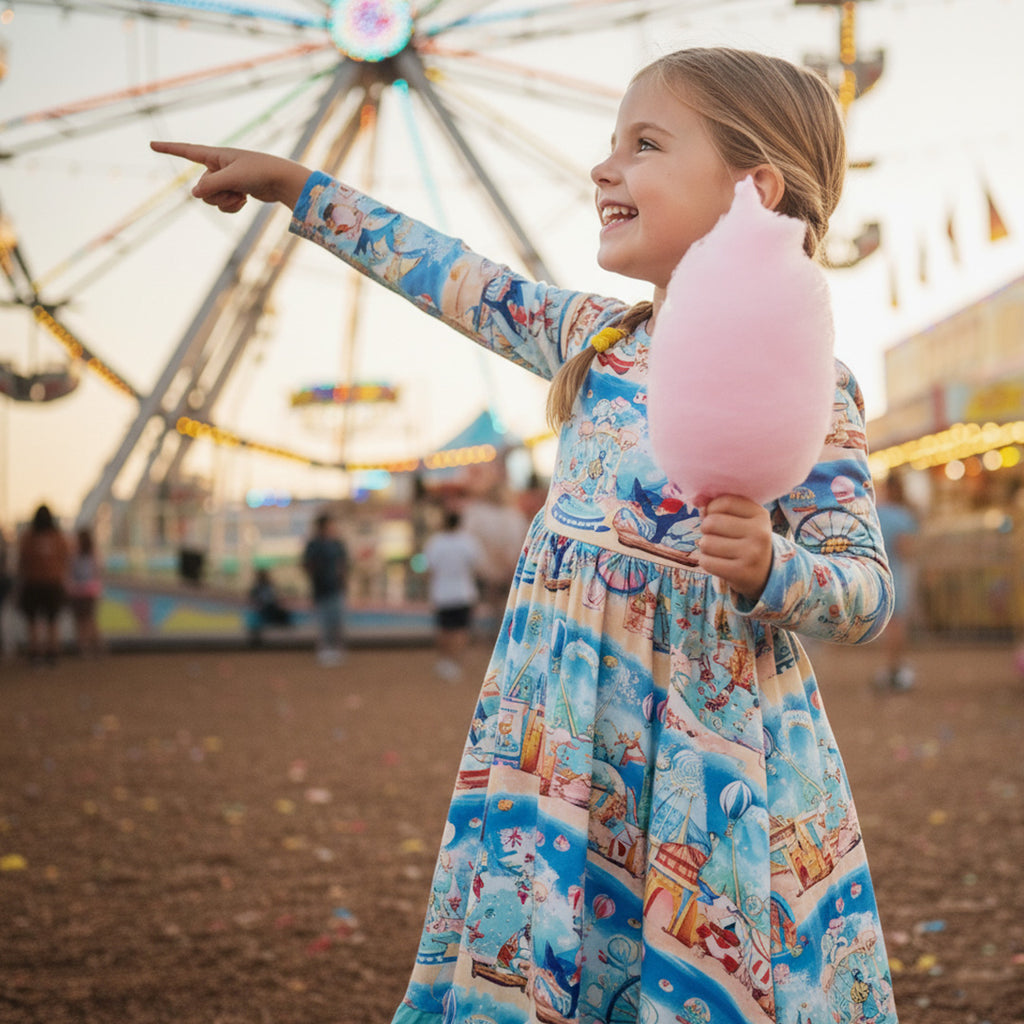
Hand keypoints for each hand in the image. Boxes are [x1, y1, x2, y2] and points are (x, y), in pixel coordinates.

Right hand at [150, 141, 311, 212]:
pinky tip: (244, 201)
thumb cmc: (260, 172)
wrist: (282, 181)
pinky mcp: (235, 191)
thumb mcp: (233, 178)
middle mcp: (218, 167)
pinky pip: (223, 205)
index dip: (169, 149)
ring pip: (212, 199)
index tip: (151, 144)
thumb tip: (194, 194)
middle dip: (215, 195)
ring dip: (225, 202)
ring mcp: (226, 180)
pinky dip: (232, 207)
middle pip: (202, 188)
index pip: (187, 151)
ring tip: (242, 196)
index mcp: (216, 155)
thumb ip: (211, 185)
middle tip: (234, 191)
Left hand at [697, 494, 772, 600]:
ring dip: (705, 546)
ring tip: (718, 550)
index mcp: (761, 515)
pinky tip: (719, 562)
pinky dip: (706, 561)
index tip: (715, 515)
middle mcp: (760, 533)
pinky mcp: (741, 573)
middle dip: (706, 528)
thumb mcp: (742, 519)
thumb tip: (698, 502)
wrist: (763, 573)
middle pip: (712, 522)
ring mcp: (752, 554)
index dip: (712, 508)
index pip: (725, 502)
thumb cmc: (745, 539)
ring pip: (706, 543)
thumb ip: (721, 507)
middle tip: (716, 535)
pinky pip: (706, 562)